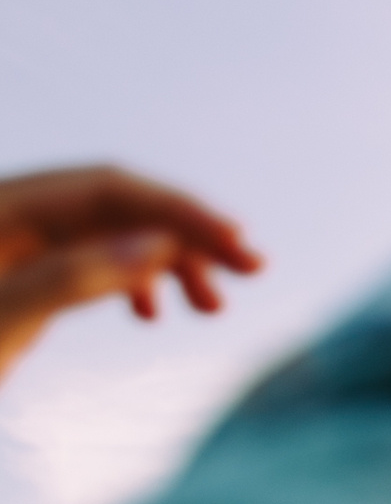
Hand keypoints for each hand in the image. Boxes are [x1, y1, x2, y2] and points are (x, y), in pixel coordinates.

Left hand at [0, 165, 263, 385]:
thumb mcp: (6, 314)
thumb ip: (75, 275)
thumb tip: (160, 244)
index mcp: (6, 203)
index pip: (110, 189)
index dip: (178, 211)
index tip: (237, 239)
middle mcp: (17, 211)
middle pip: (121, 208)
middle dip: (188, 236)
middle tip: (252, 269)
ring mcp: (20, 242)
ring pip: (114, 235)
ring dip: (170, 264)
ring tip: (212, 308)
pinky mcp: (25, 273)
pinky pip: (94, 260)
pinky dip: (133, 281)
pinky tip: (152, 314)